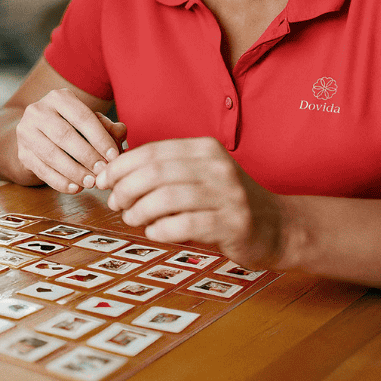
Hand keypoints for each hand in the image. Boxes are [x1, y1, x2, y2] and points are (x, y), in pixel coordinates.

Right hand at [16, 88, 126, 193]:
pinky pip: (41, 170)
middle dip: (87, 156)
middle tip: (103, 172)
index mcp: (59, 97)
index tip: (114, 156)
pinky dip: (60, 181)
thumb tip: (121, 132)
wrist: (36, 135)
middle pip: (65, 135)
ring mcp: (25, 131)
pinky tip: (75, 188)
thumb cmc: (70, 127)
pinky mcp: (21, 153)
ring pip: (51, 154)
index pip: (82, 117)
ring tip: (91, 183)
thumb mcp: (88, 122)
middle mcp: (38, 110)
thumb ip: (107, 127)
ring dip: (74, 171)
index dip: (100, 138)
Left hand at [95, 137, 285, 268]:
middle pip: (155, 172)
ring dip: (140, 210)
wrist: (277, 227)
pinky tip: (155, 232)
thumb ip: (164, 172)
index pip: (152, 151)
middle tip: (115, 203)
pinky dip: (161, 229)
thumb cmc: (225, 202)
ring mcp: (228, 194)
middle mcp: (217, 166)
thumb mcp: (198, 175)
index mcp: (204, 148)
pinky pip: (185, 224)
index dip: (121, 166)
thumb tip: (114, 175)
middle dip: (125, 188)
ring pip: (167, 197)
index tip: (103, 181)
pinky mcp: (233, 223)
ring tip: (131, 219)